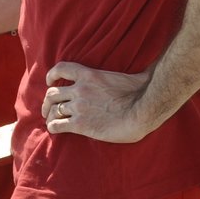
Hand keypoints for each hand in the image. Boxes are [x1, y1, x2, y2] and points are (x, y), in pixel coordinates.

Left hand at [42, 61, 157, 142]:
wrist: (143, 111)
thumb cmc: (143, 93)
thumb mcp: (133, 75)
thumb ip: (133, 70)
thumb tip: (152, 68)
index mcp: (89, 75)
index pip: (62, 69)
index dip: (52, 75)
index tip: (49, 81)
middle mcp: (80, 89)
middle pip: (53, 94)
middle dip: (48, 102)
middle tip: (48, 109)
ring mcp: (78, 106)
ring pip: (53, 110)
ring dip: (49, 116)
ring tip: (51, 121)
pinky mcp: (80, 124)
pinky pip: (57, 125)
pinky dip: (53, 127)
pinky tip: (55, 130)